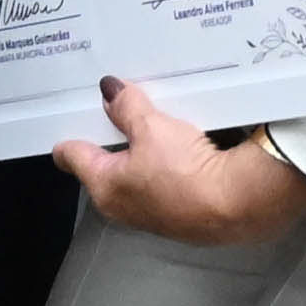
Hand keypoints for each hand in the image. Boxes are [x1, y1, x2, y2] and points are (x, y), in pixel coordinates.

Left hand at [53, 78, 305, 245]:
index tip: (64, 109)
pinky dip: (159, 161)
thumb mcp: (150, 126)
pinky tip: (171, 141)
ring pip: (132, 172)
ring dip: (134, 147)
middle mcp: (120, 205)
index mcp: (103, 186)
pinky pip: (158, 180)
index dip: (67, 130)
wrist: (241, 206)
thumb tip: (107, 90)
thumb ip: (125, 106)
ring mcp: (150, 214)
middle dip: (103, 135)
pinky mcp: (179, 215)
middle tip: (105, 101)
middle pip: (101, 163)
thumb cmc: (183, 168)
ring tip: (139, 114)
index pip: (71, 155)